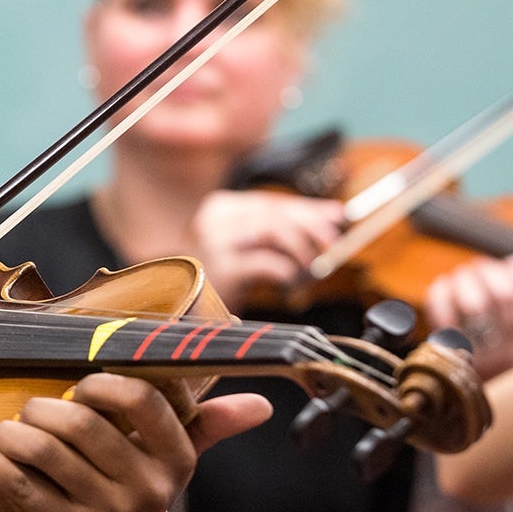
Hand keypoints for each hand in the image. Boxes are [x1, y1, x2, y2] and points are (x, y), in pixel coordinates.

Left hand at [0, 373, 269, 511]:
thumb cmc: (129, 501)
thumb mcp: (167, 467)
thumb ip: (207, 427)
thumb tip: (263, 404)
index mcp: (177, 460)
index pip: (146, 399)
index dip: (104, 383)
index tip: (83, 387)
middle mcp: (150, 487)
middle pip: (83, 422)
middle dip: (45, 407)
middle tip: (33, 410)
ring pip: (47, 449)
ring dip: (14, 432)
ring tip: (6, 431)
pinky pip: (23, 482)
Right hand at [191, 190, 345, 307]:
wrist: (177, 309)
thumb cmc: (215, 280)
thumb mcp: (245, 248)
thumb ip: (281, 230)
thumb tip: (332, 215)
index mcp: (220, 208)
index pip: (271, 201)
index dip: (308, 209)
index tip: (336, 217)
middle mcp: (215, 218)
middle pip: (275, 212)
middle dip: (311, 226)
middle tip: (332, 243)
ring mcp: (215, 242)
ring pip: (274, 230)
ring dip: (302, 251)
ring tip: (310, 271)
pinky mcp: (221, 269)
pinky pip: (269, 263)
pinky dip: (289, 273)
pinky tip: (290, 286)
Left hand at [424, 253, 512, 376]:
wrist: (472, 397)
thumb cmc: (506, 359)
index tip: (511, 263)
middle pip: (505, 295)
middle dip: (489, 272)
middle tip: (479, 267)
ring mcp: (483, 355)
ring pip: (476, 305)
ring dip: (466, 280)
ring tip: (462, 276)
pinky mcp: (452, 356)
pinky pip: (445, 316)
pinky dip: (441, 294)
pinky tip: (443, 287)